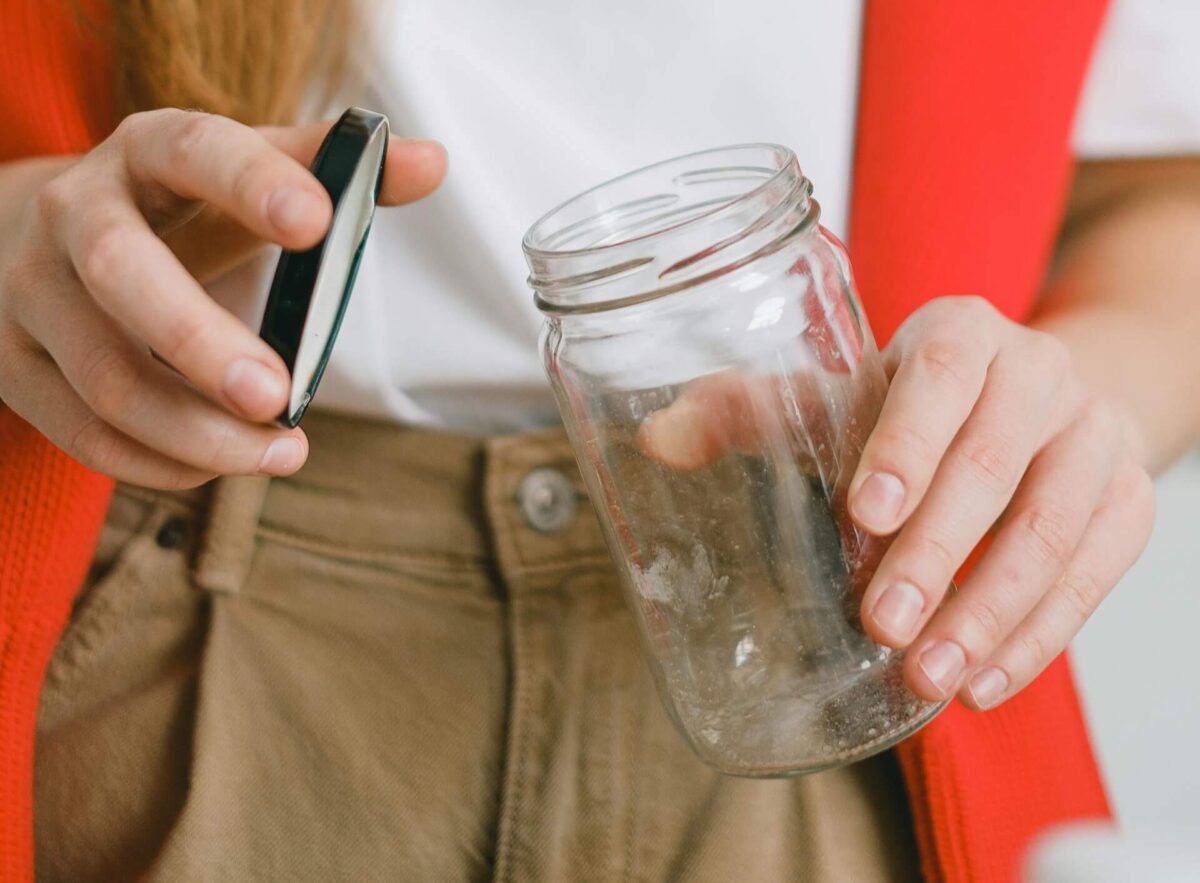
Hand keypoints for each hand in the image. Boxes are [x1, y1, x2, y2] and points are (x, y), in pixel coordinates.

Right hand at [0, 109, 445, 487]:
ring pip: (104, 379)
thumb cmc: (176, 207)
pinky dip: (161, 464)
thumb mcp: (247, 175)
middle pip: (121, 275)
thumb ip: (335, 170)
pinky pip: (84, 434)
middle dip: (202, 343)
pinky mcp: (15, 366)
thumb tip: (433, 162)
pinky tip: (220, 465)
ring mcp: (31, 295)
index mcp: (145, 152)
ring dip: (196, 431)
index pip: (193, 151)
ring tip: (281, 453)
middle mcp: (73, 215)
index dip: (252, 183)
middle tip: (281, 396)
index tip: (318, 223)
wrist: (43, 233)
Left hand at [640, 296, 1154, 709]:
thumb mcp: (837, 396)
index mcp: (961, 332)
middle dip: (936, 554)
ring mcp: (1094, 435)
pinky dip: (1040, 635)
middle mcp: (1040, 372)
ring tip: (927, 676)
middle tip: (882, 625)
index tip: (864, 515)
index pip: (943, 374)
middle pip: (994, 463)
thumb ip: (749, 412)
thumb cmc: (912, 406)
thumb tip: (655, 437)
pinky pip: (1096, 574)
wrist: (1033, 402)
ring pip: (1053, 528)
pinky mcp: (1126, 500)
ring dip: (990, 612)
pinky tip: (983, 683)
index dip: (907, 442)